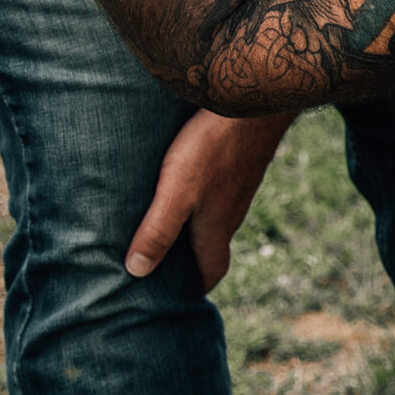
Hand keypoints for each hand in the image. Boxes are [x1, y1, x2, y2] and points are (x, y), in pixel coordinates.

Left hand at [126, 108, 294, 293]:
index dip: (198, 287)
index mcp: (218, 228)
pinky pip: (220, 190)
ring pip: (216, 215)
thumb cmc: (214, 145)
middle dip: (191, 258)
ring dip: (194, 225)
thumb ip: (158, 231)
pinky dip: (201, 197)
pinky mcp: (240, 161)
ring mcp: (239, 184)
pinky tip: (183, 181)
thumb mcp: (177, 191)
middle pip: (213, 244)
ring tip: (162, 222)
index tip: (178, 296)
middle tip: (161, 262)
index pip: (214, 271)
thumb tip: (136, 272)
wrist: (257, 97)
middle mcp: (233, 211)